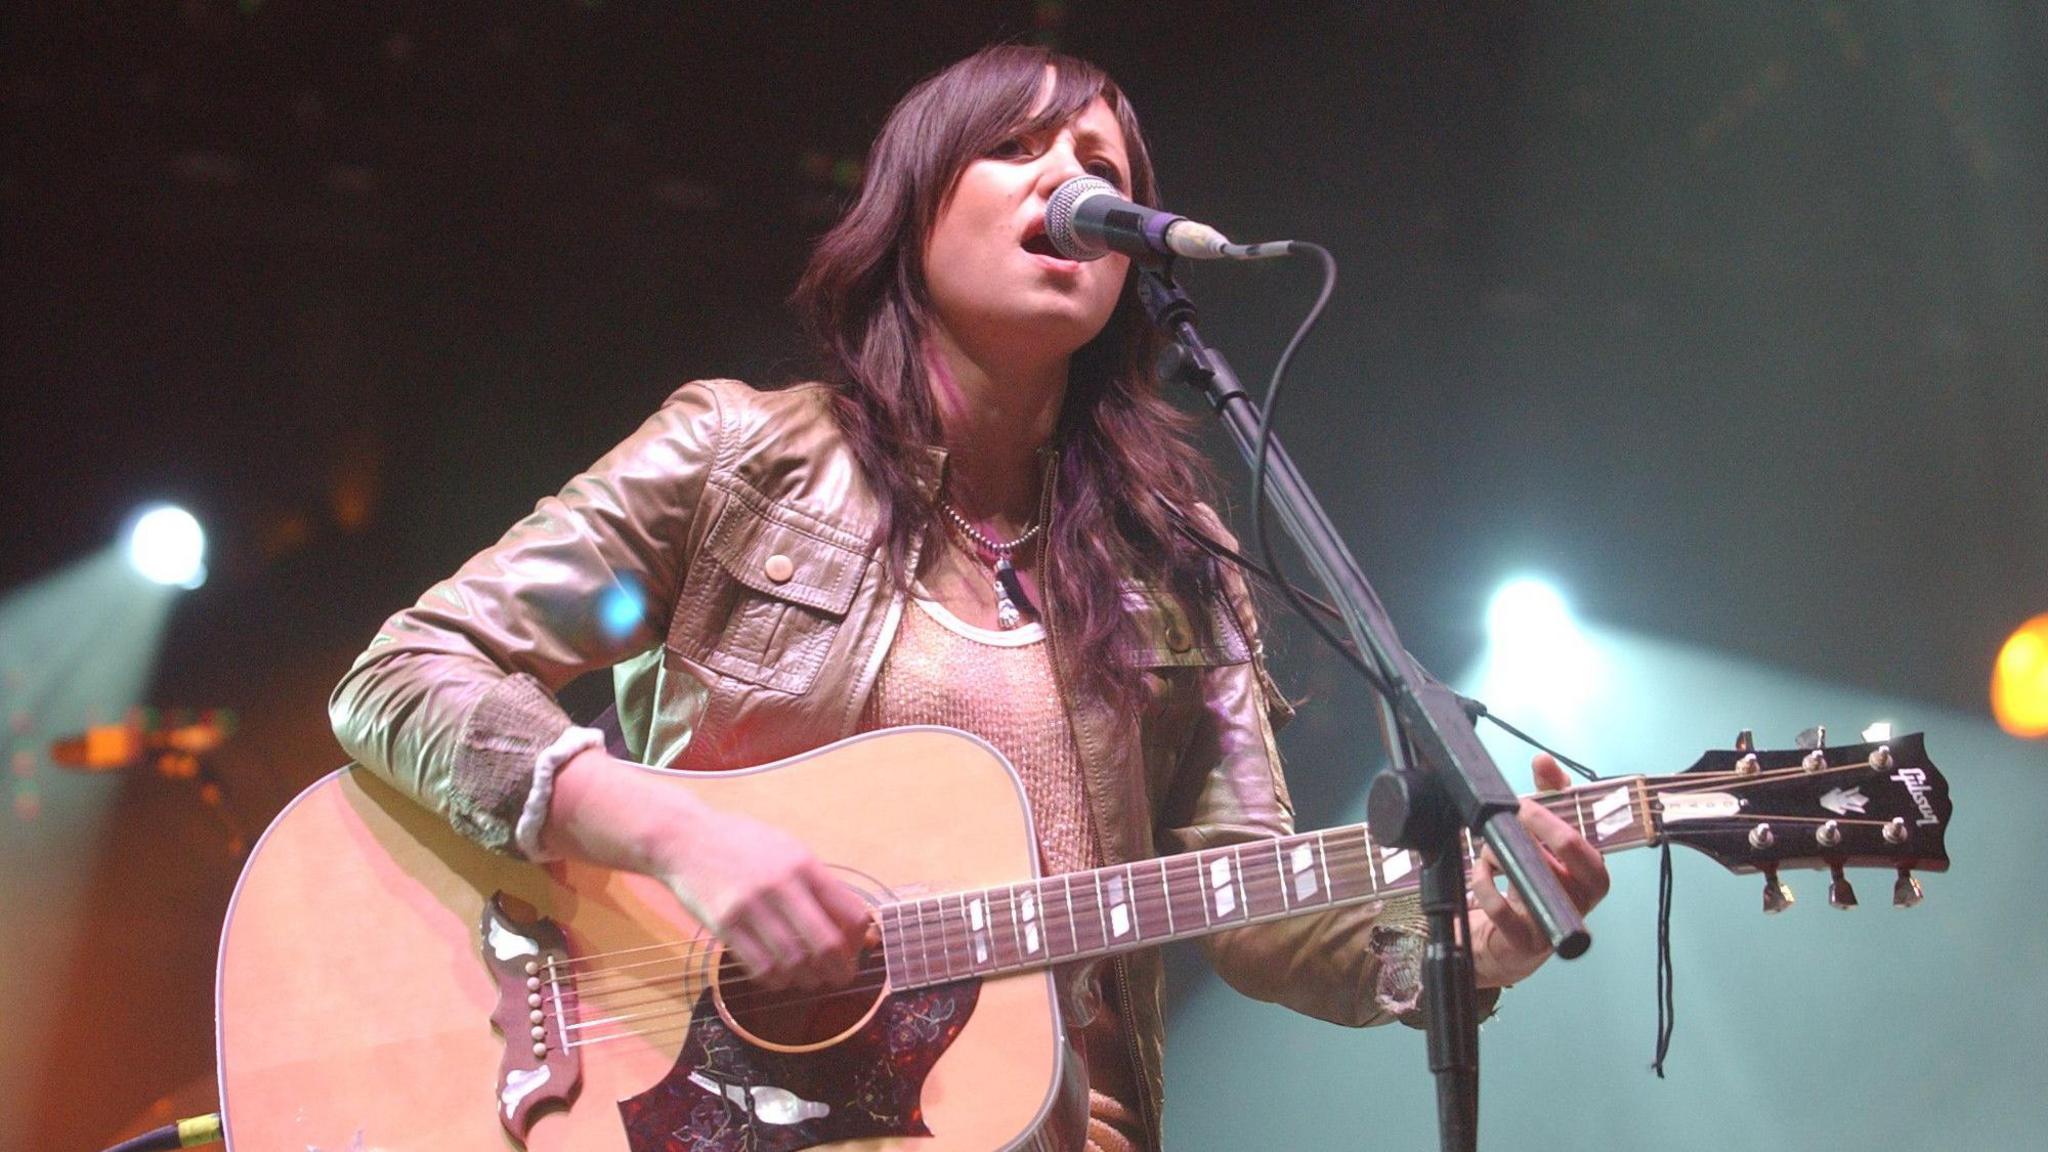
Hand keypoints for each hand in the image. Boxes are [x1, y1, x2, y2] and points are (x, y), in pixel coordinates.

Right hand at [546, 748, 871, 993]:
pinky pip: (760, 967)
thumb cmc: (744, 845)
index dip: (858, 941)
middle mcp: (781, 884)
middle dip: (840, 970)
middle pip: (826, 944)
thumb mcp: (789, 850)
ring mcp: (751, 906)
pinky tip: (779, 976)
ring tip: (809, 980)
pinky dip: (776, 980)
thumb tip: (860, 929)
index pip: (850, 913)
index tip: (856, 951)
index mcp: (804, 864)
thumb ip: (821, 886)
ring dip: (807, 979)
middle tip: (840, 978)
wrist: (686, 839)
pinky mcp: (725, 925)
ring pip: (794, 962)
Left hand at [1468, 753, 1609, 987]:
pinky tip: (1480, 876)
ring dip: (1502, 853)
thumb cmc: (1530, 881)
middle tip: (1510, 814)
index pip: (1588, 836)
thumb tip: (1544, 761)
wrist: (1505, 939)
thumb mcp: (1541, 837)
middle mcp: (1582, 896)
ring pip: (1536, 873)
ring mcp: (1558, 921)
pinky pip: (1504, 909)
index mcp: (1590, 870)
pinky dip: (1485, 885)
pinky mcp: (1528, 943)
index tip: (1525, 801)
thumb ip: (1548, 797)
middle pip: (1574, 849)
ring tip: (1490, 849)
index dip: (1556, 814)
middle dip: (1538, 823)